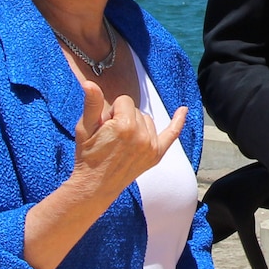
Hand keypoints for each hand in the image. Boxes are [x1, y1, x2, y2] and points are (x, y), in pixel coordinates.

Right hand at [69, 80, 186, 204]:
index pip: (124, 101)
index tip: (104, 126)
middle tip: (110, 136)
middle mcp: (141, 134)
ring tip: (121, 141)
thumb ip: (92, 103)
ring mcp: (151, 145)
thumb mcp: (85, 128)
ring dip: (137, 125)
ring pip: (147, 120)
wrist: (94, 186)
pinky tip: (184, 110)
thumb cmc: (87, 155)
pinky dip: (178, 122)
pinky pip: (171, 134)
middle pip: (136, 110)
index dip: (112, 111)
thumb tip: (89, 82)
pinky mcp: (156, 155)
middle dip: (123, 117)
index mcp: (124, 125)